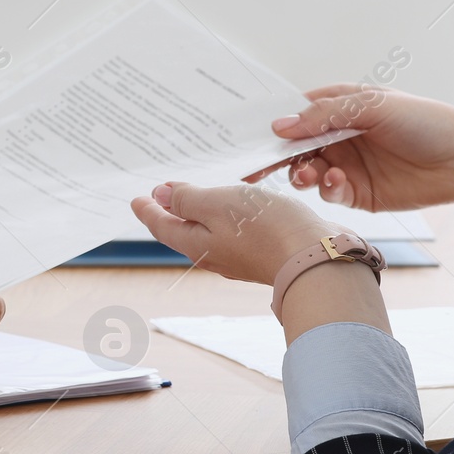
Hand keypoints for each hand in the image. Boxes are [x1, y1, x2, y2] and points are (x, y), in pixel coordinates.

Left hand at [131, 180, 338, 285]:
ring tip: (194, 194)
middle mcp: (215, 253)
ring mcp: (241, 254)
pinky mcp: (266, 249)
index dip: (147, 210)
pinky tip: (237, 205)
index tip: (136, 200)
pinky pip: (238, 229)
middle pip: (184, 230)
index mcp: (196, 244)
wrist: (318, 258)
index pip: (162, 226)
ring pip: (212, 230)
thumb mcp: (216, 204)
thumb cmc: (266, 229)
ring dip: (201, 211)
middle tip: (160, 195)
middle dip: (171, 212)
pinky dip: (228, 214)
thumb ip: (187, 200)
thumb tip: (159, 197)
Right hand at [249, 84, 453, 211]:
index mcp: (339, 108)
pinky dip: (325, 187)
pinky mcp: (355, 192)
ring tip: (308, 173)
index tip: (248, 136)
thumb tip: (280, 126)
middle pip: (293, 147)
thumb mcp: (371, 106)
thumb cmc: (425, 122)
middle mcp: (338, 136)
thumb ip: (324, 115)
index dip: (272, 125)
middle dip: (275, 157)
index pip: (295, 114)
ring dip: (299, 173)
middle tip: (256, 168)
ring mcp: (345, 165)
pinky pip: (327, 192)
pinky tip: (335, 180)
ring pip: (305, 171)